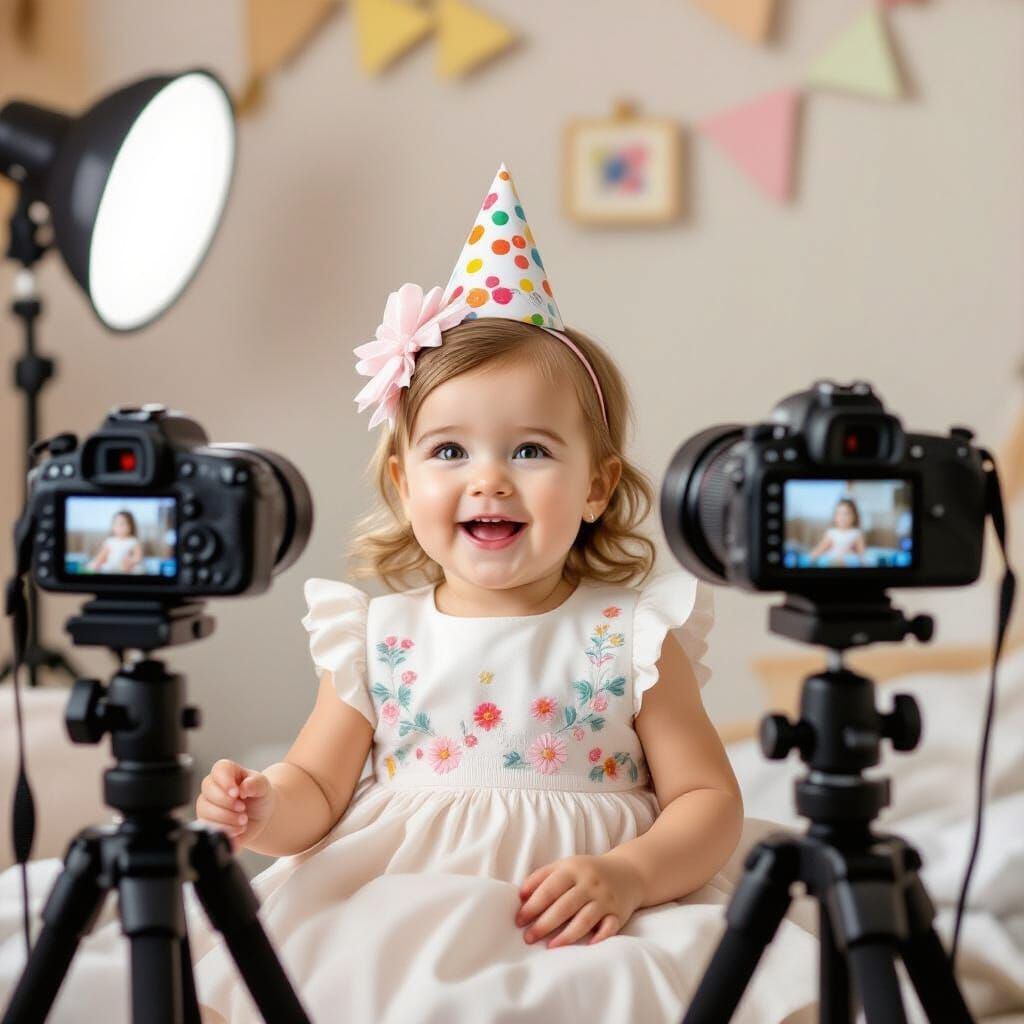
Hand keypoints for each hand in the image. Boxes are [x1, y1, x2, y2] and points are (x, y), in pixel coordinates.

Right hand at [195, 759, 275, 850]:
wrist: (261, 817)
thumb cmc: (259, 796)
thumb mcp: (263, 786)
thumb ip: (256, 783)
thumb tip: (244, 786)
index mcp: (227, 771)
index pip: (219, 769)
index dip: (225, 781)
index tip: (237, 793)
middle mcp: (213, 786)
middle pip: (208, 790)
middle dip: (227, 803)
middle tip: (243, 808)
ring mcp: (206, 804)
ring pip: (205, 810)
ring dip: (227, 818)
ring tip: (244, 820)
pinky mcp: (206, 821)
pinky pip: (208, 826)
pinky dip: (226, 829)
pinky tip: (238, 828)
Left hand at [515, 853, 645, 948]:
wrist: (628, 872)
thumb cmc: (587, 871)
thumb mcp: (565, 866)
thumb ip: (541, 877)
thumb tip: (520, 895)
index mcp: (573, 869)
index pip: (550, 889)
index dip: (533, 905)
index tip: (519, 920)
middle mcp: (590, 883)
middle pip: (564, 906)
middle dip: (544, 924)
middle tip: (528, 938)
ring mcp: (605, 899)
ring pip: (585, 919)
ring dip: (567, 935)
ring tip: (550, 946)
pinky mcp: (619, 913)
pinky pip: (609, 927)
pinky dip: (600, 936)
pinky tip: (588, 945)